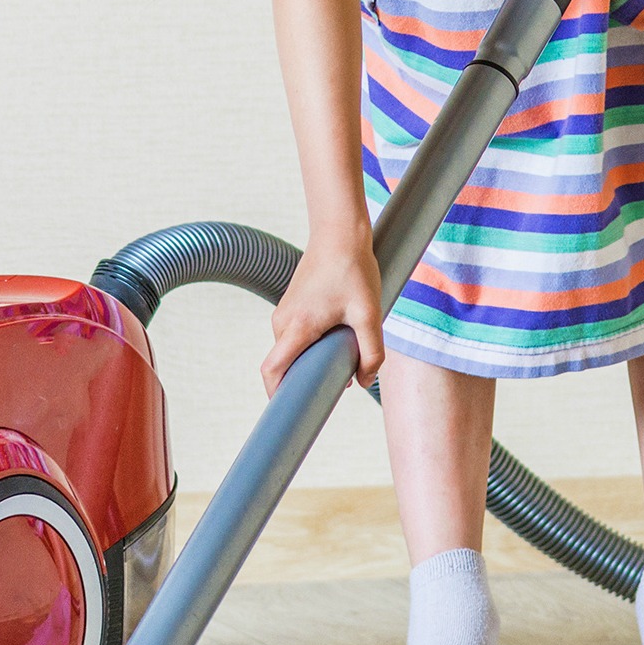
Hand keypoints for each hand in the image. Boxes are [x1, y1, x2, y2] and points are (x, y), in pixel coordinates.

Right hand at [262, 242, 384, 392]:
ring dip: (313, 358)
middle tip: (337, 382)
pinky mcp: (292, 305)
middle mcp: (283, 321)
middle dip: (306, 378)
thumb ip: (371, 352)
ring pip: (293, 349)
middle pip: (286, 363)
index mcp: (297, 326)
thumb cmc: (353, 269)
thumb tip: (364, 380)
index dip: (276, 395)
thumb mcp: (369, 314)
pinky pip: (297, 336)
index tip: (290, 412)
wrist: (340, 232)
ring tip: (345, 350)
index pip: (272, 370)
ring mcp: (285, 312)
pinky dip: (313, 343)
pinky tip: (339, 334)